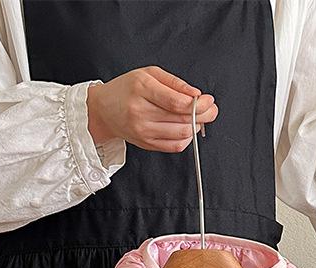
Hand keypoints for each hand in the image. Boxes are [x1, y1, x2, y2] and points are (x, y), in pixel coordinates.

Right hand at [86, 66, 219, 152]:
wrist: (104, 109)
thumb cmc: (128, 88)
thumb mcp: (149, 73)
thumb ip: (175, 83)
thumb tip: (197, 95)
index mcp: (142, 88)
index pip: (178, 102)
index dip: (199, 104)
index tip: (209, 100)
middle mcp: (141, 110)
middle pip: (182, 119)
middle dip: (204, 115)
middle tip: (211, 110)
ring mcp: (143, 130)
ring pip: (181, 134)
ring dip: (197, 127)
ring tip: (199, 118)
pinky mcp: (146, 143)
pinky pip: (175, 146)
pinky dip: (187, 139)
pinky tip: (187, 129)